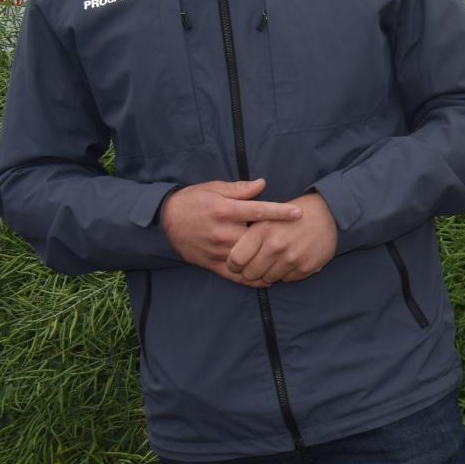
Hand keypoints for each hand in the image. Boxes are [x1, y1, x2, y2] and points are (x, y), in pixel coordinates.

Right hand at [161, 179, 303, 283]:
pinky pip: (234, 275)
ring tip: (289, 260)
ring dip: (267, 260)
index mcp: (224, 210)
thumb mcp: (214, 188)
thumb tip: (262, 184)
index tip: (298, 213)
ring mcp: (217, 250)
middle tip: (296, 238)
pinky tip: (269, 279)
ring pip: (248, 259)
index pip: (257, 211)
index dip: (279, 212)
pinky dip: (251, 279)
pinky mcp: (211, 264)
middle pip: (256, 238)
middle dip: (276, 238)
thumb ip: (239, 189)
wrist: (165, 219)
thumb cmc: (194, 200)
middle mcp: (221, 232)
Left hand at [225, 192, 337, 286]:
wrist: (327, 212)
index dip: (233, 264)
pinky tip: (290, 261)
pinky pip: (287, 279)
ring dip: (269, 273)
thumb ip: (246, 233)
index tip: (237, 263)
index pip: (236, 259)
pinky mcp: (306, 267)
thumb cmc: (290, 214)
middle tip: (256, 264)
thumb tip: (229, 256)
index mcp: (262, 230)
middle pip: (250, 274)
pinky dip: (287, 273)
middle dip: (250, 271)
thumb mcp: (265, 215)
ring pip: (268, 279)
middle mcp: (276, 245)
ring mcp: (292, 258)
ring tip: (275, 261)